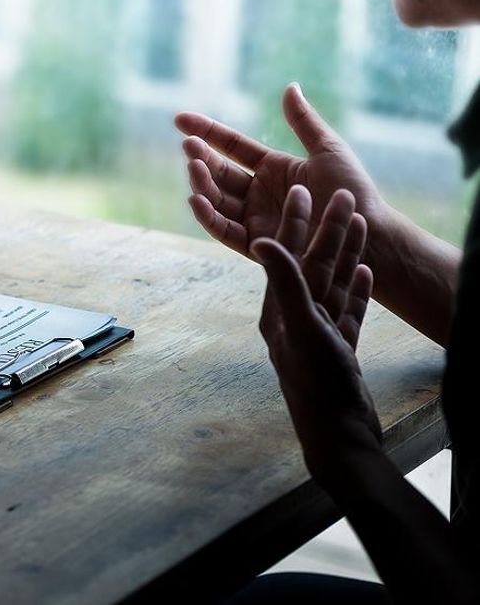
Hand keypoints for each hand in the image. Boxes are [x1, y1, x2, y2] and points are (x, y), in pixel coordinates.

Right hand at [175, 84, 384, 260]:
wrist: (364, 233)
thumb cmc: (352, 192)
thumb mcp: (328, 150)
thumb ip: (303, 122)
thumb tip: (289, 87)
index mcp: (273, 169)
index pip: (231, 147)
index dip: (207, 132)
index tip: (180, 120)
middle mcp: (258, 194)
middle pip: (219, 173)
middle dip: (201, 159)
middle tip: (189, 146)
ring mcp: (254, 219)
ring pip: (216, 200)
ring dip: (201, 184)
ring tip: (193, 167)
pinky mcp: (255, 245)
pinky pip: (224, 230)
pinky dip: (208, 216)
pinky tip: (196, 199)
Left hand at [253, 185, 382, 485]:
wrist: (340, 435)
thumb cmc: (317, 385)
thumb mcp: (299, 329)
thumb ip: (285, 285)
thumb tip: (260, 242)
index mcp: (276, 312)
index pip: (285, 257)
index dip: (295, 222)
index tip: (302, 190)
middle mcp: (292, 320)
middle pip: (312, 265)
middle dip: (326, 229)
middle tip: (342, 195)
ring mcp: (317, 335)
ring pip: (332, 284)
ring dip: (345, 252)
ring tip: (358, 222)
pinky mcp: (339, 350)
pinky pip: (348, 310)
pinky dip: (356, 288)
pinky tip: (365, 270)